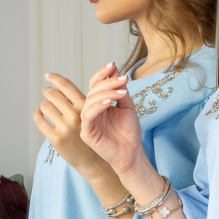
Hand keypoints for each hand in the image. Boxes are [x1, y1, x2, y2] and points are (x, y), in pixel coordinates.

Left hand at [33, 73, 106, 177]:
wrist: (94, 161)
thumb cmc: (92, 134)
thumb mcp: (91, 114)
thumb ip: (78, 100)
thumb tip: (58, 85)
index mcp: (85, 106)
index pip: (65, 85)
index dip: (54, 78)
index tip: (48, 76)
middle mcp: (75, 116)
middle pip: (52, 94)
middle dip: (47, 92)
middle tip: (47, 93)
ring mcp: (65, 128)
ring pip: (44, 106)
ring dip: (43, 105)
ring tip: (47, 108)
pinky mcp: (56, 139)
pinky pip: (39, 119)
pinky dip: (38, 115)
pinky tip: (41, 116)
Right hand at [81, 62, 145, 178]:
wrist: (132, 153)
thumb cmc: (129, 132)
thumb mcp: (127, 106)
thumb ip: (120, 89)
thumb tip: (114, 68)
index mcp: (98, 104)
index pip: (95, 84)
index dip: (102, 74)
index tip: (113, 64)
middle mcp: (90, 111)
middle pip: (93, 90)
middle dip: (108, 82)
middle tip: (123, 80)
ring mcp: (87, 122)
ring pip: (90, 101)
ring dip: (106, 93)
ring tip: (122, 92)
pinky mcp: (86, 133)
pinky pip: (88, 115)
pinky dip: (98, 106)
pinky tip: (109, 102)